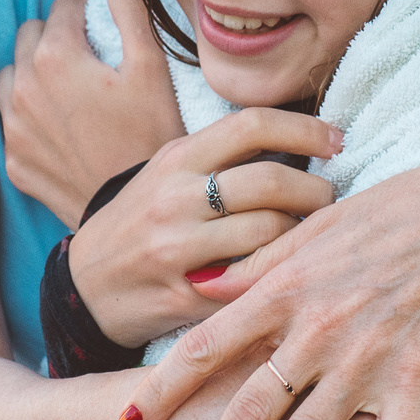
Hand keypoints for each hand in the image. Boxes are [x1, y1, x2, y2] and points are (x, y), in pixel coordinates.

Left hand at [0, 0, 186, 225]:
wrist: (134, 209)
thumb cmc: (151, 135)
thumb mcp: (152, 67)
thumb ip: (130, 12)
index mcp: (55, 56)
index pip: (64, 6)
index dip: (89, 12)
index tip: (106, 32)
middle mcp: (23, 87)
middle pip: (30, 34)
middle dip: (56, 37)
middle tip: (89, 59)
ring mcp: (14, 126)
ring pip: (10, 75)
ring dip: (34, 72)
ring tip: (68, 90)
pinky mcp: (14, 159)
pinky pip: (11, 120)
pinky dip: (29, 114)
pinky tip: (60, 126)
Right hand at [70, 109, 340, 346]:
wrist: (83, 285)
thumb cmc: (140, 222)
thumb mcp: (167, 173)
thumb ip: (221, 157)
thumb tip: (301, 141)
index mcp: (177, 158)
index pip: (252, 125)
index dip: (306, 129)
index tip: (336, 141)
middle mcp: (176, 198)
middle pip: (272, 181)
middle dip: (317, 191)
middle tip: (329, 200)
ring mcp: (178, 249)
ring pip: (271, 233)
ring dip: (304, 236)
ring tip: (309, 237)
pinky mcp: (186, 295)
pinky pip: (254, 281)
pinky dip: (278, 274)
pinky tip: (284, 271)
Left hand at [119, 137, 419, 419]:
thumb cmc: (400, 214)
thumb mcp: (316, 228)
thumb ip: (258, 265)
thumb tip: (201, 290)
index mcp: (286, 288)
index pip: (204, 348)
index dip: (159, 392)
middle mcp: (317, 328)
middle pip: (247, 409)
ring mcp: (368, 357)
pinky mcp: (419, 378)